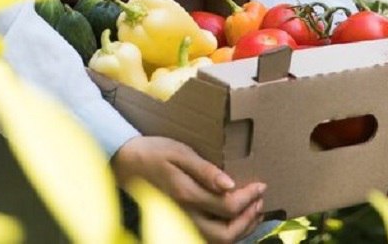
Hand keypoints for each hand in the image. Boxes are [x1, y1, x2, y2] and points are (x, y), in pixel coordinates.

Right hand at [111, 135, 265, 243]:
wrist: (126, 163)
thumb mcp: (179, 152)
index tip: (261, 185)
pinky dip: (227, 232)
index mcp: (186, 195)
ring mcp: (182, 222)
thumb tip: (230, 185)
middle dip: (248, 220)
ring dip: (241, 229)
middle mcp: (185, 215)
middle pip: (226, 234)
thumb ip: (205, 170)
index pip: (228, 207)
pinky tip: (235, 218)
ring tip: (254, 211)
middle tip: (260, 201)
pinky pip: (208, 237)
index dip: (249, 198)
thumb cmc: (153, 153)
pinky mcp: (180, 223)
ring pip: (218, 240)